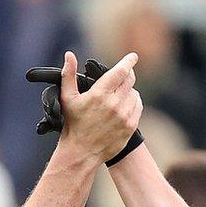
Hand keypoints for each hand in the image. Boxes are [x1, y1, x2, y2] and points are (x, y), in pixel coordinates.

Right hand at [27, 52, 142, 163]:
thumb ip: (68, 74)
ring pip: (135, 93)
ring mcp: (124, 115)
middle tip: (123, 75)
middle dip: (127, 74)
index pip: (121, 71)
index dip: (128, 61)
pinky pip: (138, 107)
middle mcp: (115, 103)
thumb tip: (69, 54)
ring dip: (129, 90)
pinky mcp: (130, 126)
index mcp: (100, 94)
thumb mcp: (67, 98)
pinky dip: (134, 103)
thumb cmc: (73, 124)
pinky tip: (125, 105)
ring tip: (120, 94)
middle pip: (130, 80)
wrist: (82, 152)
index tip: (133, 56)